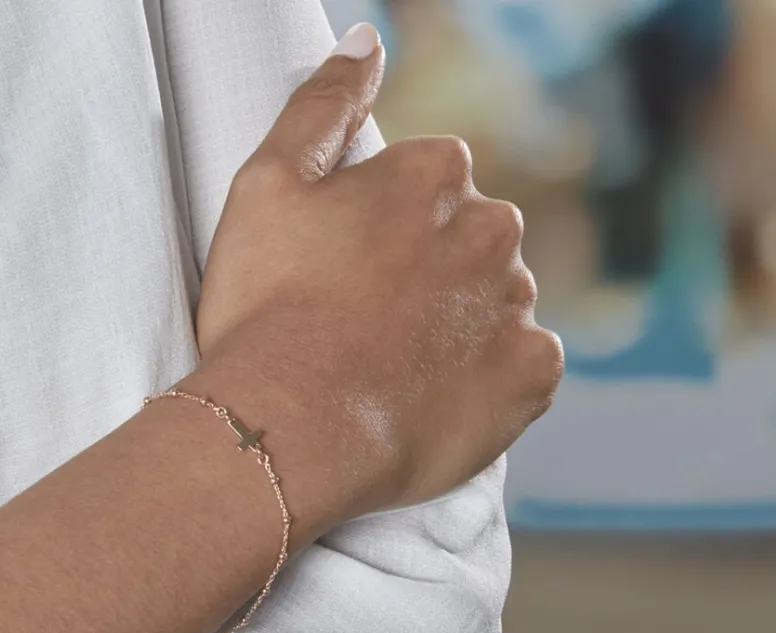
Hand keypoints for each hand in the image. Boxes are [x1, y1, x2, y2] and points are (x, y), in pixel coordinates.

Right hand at [193, 23, 562, 520]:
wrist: (294, 426)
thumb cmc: (269, 309)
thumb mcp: (267, 186)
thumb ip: (323, 104)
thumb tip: (367, 39)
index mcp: (436, 175)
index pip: (433, 186)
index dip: (387, 234)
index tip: (352, 274)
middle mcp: (492, 230)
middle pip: (472, 243)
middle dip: (434, 273)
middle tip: (372, 324)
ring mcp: (517, 306)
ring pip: (497, 305)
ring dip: (462, 326)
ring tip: (399, 367)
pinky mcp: (532, 376)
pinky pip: (526, 365)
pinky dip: (495, 377)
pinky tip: (441, 394)